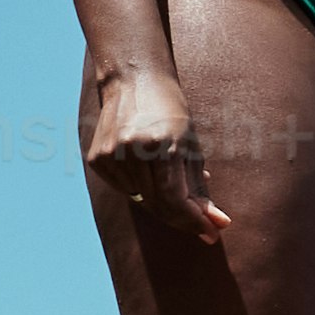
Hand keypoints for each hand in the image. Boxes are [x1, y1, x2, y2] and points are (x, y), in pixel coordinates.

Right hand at [82, 57, 227, 253]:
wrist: (134, 81)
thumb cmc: (172, 113)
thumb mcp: (191, 147)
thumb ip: (200, 188)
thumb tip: (217, 226)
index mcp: (163, 144)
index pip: (175, 199)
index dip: (194, 220)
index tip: (212, 233)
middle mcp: (133, 150)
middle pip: (158, 205)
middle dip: (183, 218)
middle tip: (202, 224)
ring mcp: (111, 155)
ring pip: (142, 200)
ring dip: (161, 200)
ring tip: (168, 176)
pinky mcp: (97, 159)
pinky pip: (124, 189)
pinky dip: (140, 187)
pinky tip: (143, 165)